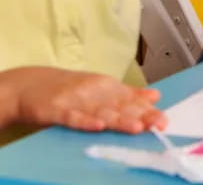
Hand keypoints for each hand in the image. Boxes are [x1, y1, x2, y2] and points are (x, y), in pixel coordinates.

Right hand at [11, 66, 164, 133]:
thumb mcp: (101, 89)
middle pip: (121, 106)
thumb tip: (156, 96)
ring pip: (101, 112)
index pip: (132, 101)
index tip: (164, 120)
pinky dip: (85, 121)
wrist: (31, 84)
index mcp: (108, 88)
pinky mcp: (56, 109)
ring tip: (137, 126)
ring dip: (120, 119)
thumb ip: (128, 94)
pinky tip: (98, 125)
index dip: (148, 111)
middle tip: (158, 123)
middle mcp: (95, 92)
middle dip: (141, 115)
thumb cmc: (70, 90)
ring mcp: (76, 100)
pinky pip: (72, 117)